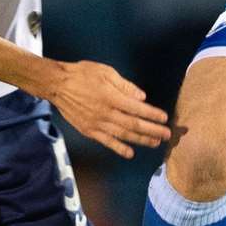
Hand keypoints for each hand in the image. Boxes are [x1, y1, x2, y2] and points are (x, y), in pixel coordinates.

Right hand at [47, 60, 170, 158]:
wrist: (57, 84)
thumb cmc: (82, 74)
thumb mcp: (105, 72)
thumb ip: (125, 86)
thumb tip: (142, 98)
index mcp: (112, 97)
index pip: (138, 108)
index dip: (152, 114)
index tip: (164, 118)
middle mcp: (106, 113)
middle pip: (134, 124)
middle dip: (153, 130)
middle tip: (167, 134)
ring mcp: (97, 124)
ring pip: (123, 135)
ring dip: (141, 140)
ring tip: (155, 143)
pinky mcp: (89, 130)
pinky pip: (106, 142)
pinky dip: (119, 148)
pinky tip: (130, 153)